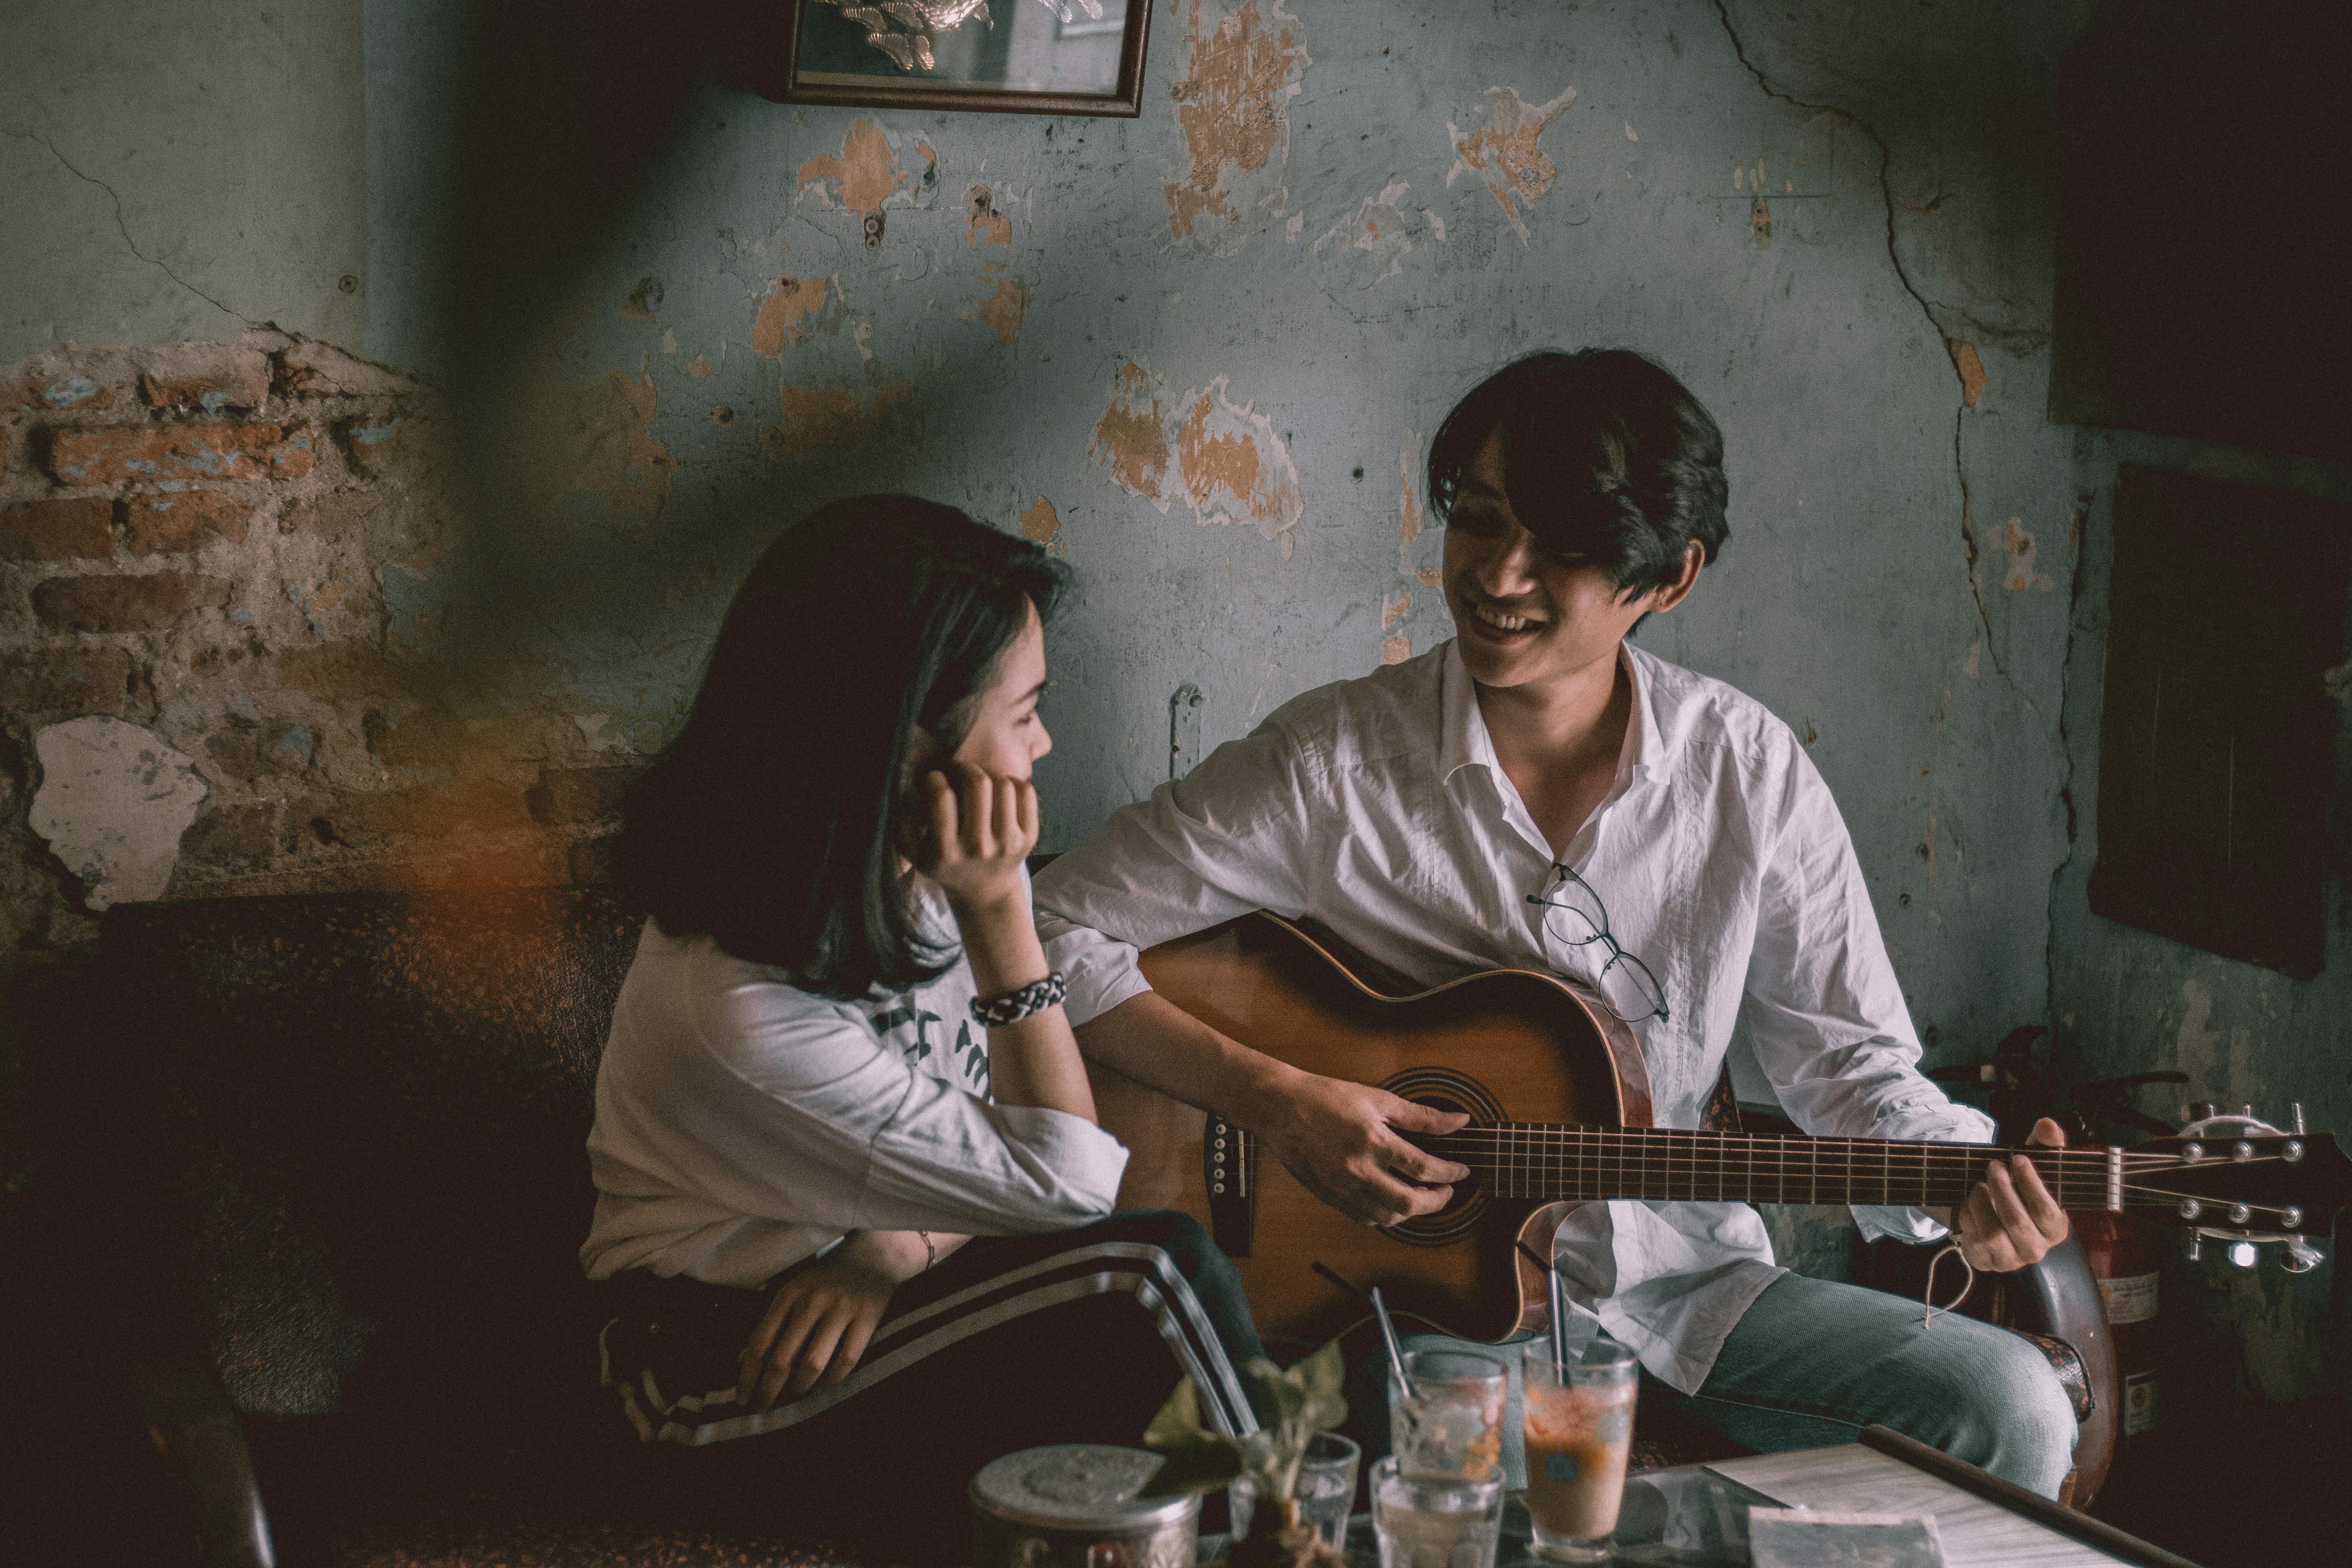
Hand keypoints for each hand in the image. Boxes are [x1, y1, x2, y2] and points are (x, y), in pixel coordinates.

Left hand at [736, 1233, 922, 1407]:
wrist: (872, 1257)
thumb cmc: (824, 1282)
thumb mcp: (791, 1295)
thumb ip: (768, 1326)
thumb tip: (742, 1362)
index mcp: (788, 1296)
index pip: (760, 1344)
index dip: (748, 1377)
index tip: (742, 1400)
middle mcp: (812, 1302)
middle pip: (782, 1359)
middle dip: (767, 1391)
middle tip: (761, 1409)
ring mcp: (841, 1309)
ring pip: (812, 1363)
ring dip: (798, 1388)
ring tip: (793, 1397)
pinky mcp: (867, 1317)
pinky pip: (846, 1360)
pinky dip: (831, 1380)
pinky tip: (823, 1386)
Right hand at [918, 764, 1037, 917]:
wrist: (985, 892)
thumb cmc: (945, 864)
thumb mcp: (913, 852)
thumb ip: (902, 821)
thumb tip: (905, 786)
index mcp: (946, 851)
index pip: (941, 797)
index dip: (934, 778)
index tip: (934, 779)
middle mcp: (979, 847)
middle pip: (977, 784)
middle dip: (964, 768)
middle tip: (958, 771)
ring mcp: (1008, 843)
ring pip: (1003, 784)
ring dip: (988, 775)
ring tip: (979, 782)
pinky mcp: (1029, 838)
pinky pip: (1026, 792)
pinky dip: (1013, 783)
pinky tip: (998, 792)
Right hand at [1256, 1071, 1472, 1226]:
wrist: (1280, 1108)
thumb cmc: (1325, 1097)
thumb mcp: (1377, 1098)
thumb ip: (1421, 1115)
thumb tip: (1458, 1121)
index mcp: (1373, 1141)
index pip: (1424, 1168)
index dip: (1450, 1173)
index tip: (1461, 1171)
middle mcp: (1358, 1169)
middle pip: (1409, 1202)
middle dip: (1437, 1201)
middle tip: (1446, 1191)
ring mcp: (1342, 1187)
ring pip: (1387, 1217)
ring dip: (1412, 1211)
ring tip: (1421, 1196)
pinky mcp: (1329, 1196)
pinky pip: (1364, 1218)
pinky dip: (1384, 1215)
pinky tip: (1391, 1201)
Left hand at [1952, 1117, 2070, 1271]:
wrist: (1989, 1209)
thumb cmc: (2017, 1186)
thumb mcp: (2032, 1164)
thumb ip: (2044, 1144)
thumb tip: (2048, 1125)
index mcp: (2056, 1228)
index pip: (2047, 1212)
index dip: (2031, 1184)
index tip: (2017, 1158)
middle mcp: (2037, 1249)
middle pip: (2018, 1221)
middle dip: (2001, 1188)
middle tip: (1993, 1166)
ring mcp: (2010, 1259)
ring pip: (1993, 1232)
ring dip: (1981, 1201)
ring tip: (1979, 1184)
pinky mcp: (1985, 1262)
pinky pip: (1973, 1239)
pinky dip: (1968, 1215)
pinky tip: (1969, 1204)